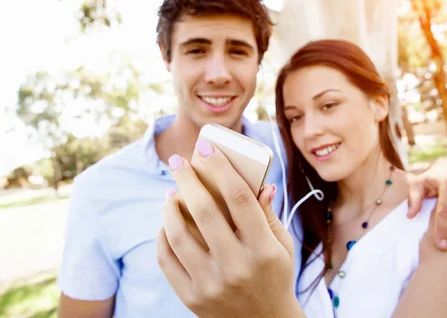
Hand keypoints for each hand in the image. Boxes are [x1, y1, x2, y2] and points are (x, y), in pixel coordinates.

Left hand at [156, 140, 303, 317]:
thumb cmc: (275, 277)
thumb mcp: (282, 246)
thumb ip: (268, 214)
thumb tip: (260, 182)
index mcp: (264, 249)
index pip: (240, 198)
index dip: (221, 168)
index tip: (206, 148)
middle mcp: (236, 266)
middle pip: (205, 212)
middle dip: (187, 179)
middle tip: (178, 161)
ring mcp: (211, 284)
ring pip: (179, 235)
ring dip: (170, 207)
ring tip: (171, 192)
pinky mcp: (191, 297)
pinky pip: (167, 259)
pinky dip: (164, 235)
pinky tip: (168, 222)